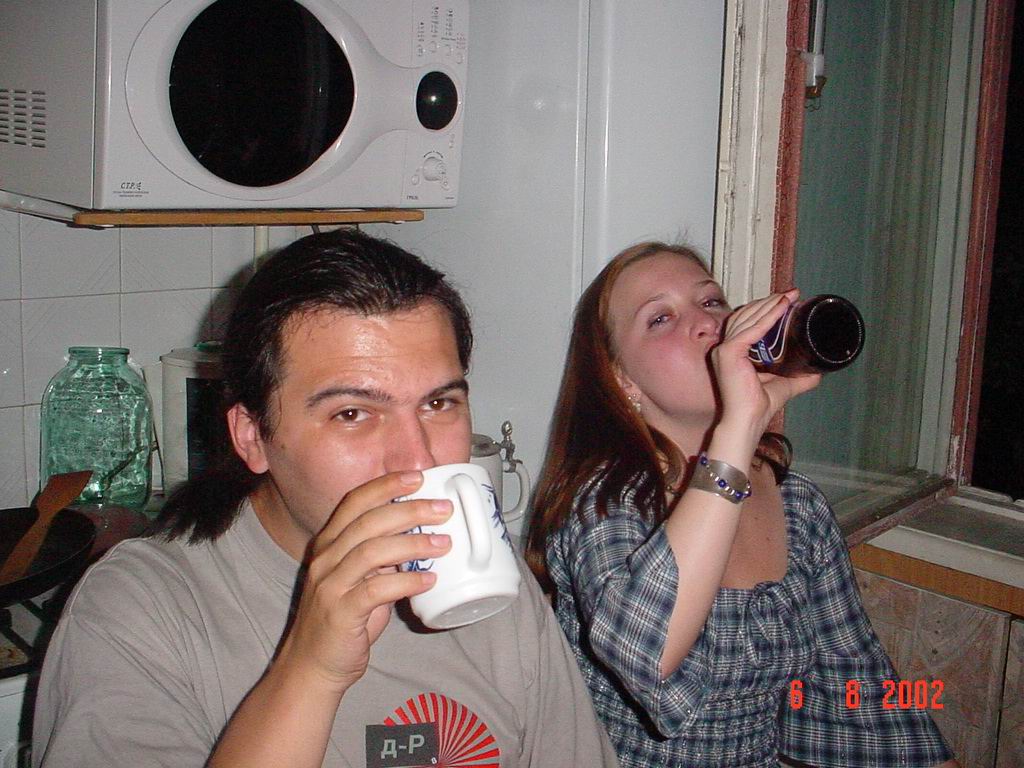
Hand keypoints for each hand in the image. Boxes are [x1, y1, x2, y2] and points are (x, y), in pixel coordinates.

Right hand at [273, 471, 451, 693]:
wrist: (313, 666)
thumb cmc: (343, 620)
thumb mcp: (361, 579)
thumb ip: (383, 558)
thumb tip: (421, 537)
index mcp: (330, 544)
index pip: (355, 502)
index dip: (386, 486)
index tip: (418, 477)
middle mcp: (326, 558)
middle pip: (368, 521)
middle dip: (409, 510)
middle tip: (443, 509)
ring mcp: (330, 585)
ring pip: (372, 551)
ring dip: (413, 543)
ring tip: (444, 543)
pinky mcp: (340, 612)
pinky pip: (376, 590)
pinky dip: (406, 582)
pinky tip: (428, 579)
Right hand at [710, 289, 820, 436]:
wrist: (747, 421)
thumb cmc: (757, 407)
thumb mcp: (783, 386)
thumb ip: (798, 379)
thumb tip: (817, 373)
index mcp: (732, 352)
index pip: (746, 322)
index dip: (765, 309)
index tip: (786, 300)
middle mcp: (723, 347)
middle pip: (746, 315)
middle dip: (769, 302)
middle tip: (791, 294)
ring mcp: (724, 349)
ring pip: (748, 318)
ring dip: (770, 305)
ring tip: (789, 297)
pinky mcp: (729, 353)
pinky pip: (751, 330)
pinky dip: (768, 317)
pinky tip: (781, 308)